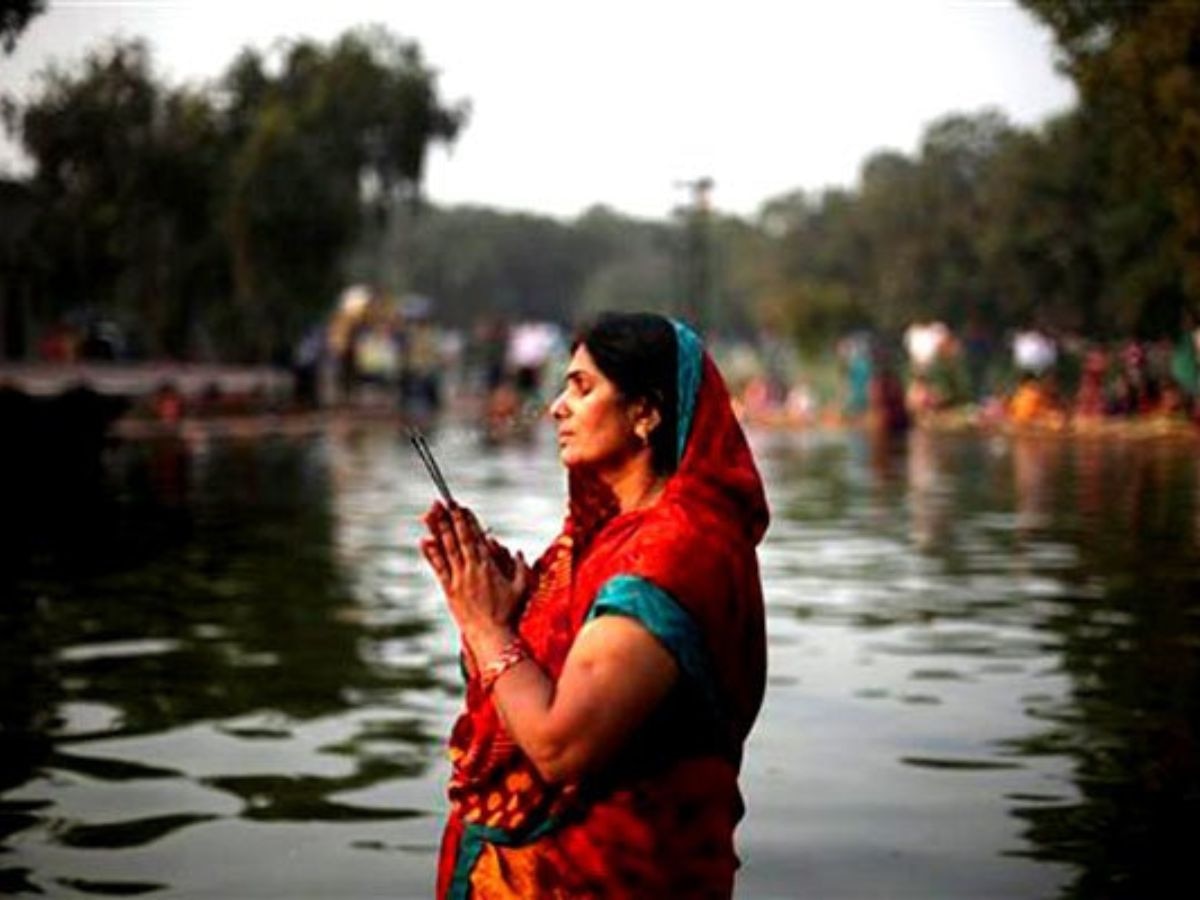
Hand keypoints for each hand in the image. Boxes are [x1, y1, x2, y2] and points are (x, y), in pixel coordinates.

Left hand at [419, 501, 530, 639]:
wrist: (490, 635)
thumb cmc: (508, 613)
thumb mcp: (521, 587)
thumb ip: (519, 566)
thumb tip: (514, 549)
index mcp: (488, 566)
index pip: (475, 537)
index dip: (467, 520)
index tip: (461, 506)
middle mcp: (471, 569)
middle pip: (458, 538)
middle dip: (450, 518)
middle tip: (442, 502)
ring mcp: (458, 579)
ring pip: (446, 548)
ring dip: (438, 529)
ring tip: (430, 513)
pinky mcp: (449, 590)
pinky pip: (438, 568)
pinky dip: (431, 553)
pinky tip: (424, 540)